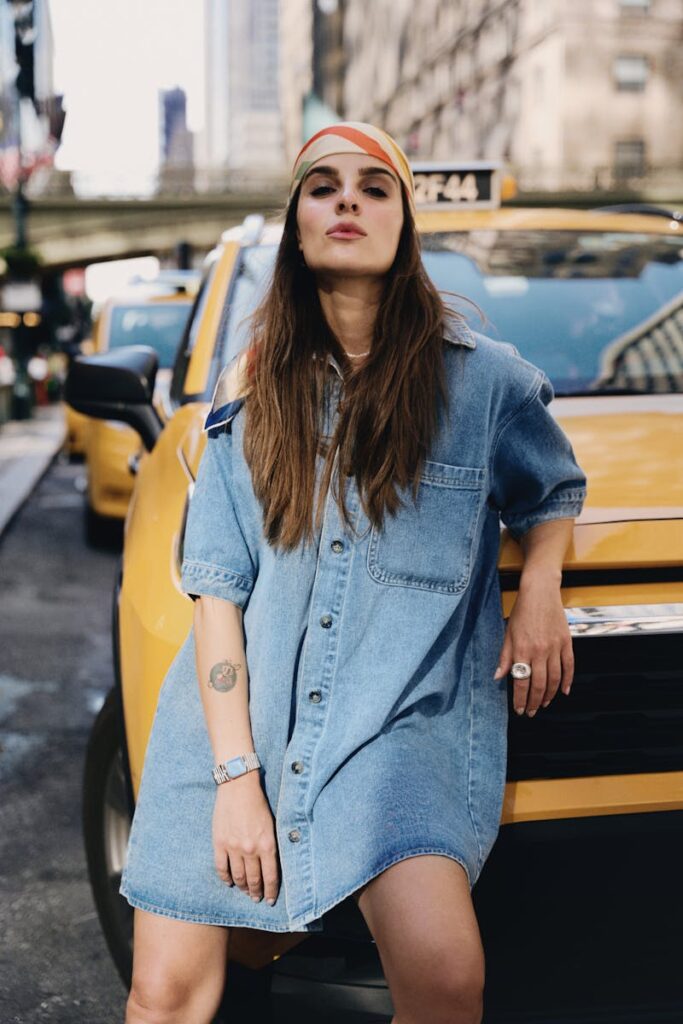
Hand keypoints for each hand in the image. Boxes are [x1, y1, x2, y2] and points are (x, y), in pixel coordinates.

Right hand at [212, 772, 279, 905]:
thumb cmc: (258, 803)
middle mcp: (251, 849)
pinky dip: (225, 878)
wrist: (238, 786)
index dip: (271, 891)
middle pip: (254, 880)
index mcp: (267, 845)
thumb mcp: (272, 825)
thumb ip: (270, 845)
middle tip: (257, 898)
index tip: (270, 900)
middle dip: (256, 892)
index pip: (270, 877)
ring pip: (238, 877)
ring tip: (245, 892)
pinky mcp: (219, 843)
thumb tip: (270, 864)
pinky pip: (221, 868)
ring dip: (242, 887)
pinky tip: (229, 882)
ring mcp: (233, 847)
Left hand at [493, 574, 573, 716]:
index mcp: (522, 650)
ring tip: (544, 704)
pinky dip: (568, 681)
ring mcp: (555, 647)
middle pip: (539, 685)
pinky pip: (569, 666)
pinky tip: (564, 692)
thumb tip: (498, 677)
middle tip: (532, 712)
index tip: (519, 710)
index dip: (520, 699)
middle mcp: (539, 651)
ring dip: (549, 695)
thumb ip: (504, 657)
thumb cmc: (522, 612)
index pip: (521, 682)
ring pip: (554, 679)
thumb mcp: (508, 634)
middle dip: (535, 702)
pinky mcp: (566, 642)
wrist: (540, 592)